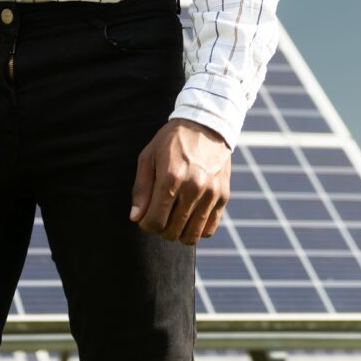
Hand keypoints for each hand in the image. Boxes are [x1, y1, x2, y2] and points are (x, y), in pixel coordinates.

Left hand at [131, 119, 231, 244]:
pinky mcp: (223, 196)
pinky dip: (197, 230)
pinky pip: (209, 229)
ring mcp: (211, 193)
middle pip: (172, 231)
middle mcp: (193, 188)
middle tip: (159, 215)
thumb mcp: (148, 157)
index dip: (146, 225)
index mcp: (171, 178)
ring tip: (174, 218)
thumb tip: (136, 218)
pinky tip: (190, 217)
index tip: (145, 218)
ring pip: (191, 235)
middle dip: (160, 229)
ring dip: (178, 233)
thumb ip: (141, 189)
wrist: (206, 124)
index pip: (155, 222)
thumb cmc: (172, 141)